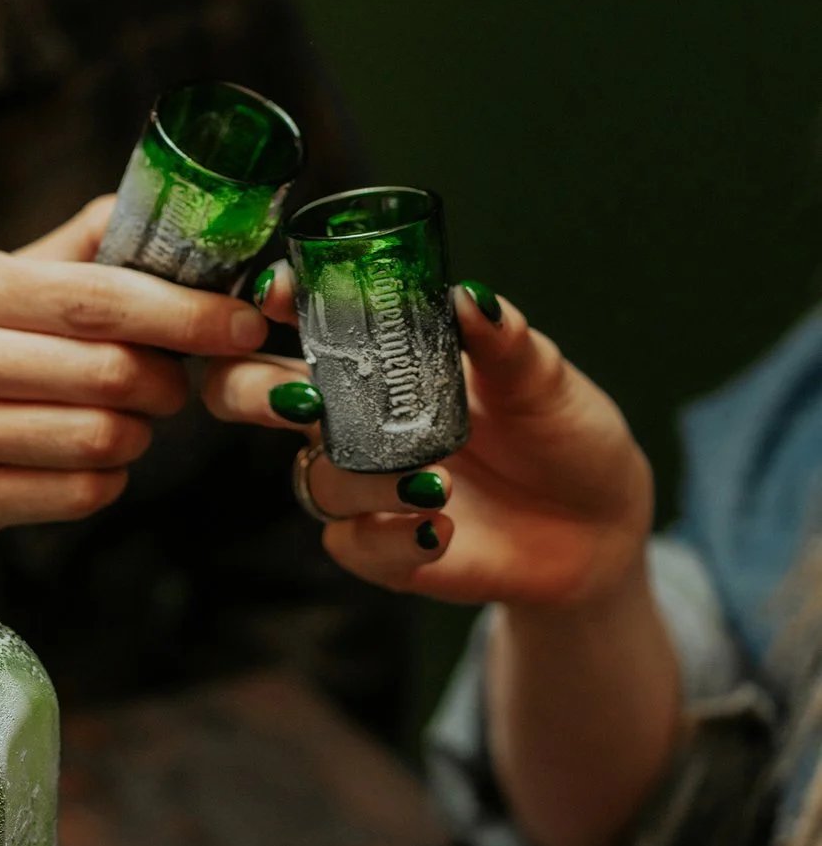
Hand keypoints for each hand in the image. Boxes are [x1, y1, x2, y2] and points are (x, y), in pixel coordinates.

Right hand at [0, 196, 269, 593]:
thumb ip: (57, 258)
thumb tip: (147, 209)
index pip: (104, 293)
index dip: (189, 311)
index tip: (243, 320)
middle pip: (118, 371)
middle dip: (167, 383)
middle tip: (169, 387)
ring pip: (107, 438)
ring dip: (134, 438)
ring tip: (114, 426)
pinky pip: (81, 495)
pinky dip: (100, 484)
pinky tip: (73, 468)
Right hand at [201, 269, 652, 612]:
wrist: (596, 527)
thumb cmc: (562, 433)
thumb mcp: (543, 377)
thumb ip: (502, 340)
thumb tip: (469, 297)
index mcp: (380, 357)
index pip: (300, 320)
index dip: (267, 304)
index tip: (274, 296)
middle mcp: (353, 418)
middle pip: (250, 396)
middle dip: (251, 393)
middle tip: (299, 400)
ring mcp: (362, 485)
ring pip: (312, 478)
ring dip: (362, 479)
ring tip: (436, 482)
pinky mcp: (380, 549)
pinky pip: (351, 543)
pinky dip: (391, 537)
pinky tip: (442, 528)